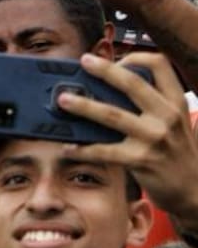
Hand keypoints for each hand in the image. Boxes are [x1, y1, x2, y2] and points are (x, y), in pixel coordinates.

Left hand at [56, 52, 197, 227]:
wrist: (194, 189)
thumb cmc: (177, 152)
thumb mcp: (175, 121)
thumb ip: (152, 104)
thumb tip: (106, 88)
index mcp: (175, 102)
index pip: (160, 65)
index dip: (136, 57)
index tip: (116, 59)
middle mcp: (167, 116)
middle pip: (133, 84)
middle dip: (105, 70)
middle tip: (84, 60)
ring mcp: (154, 138)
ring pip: (112, 115)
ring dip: (84, 106)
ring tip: (63, 99)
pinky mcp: (141, 160)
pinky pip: (105, 151)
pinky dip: (84, 148)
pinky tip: (68, 146)